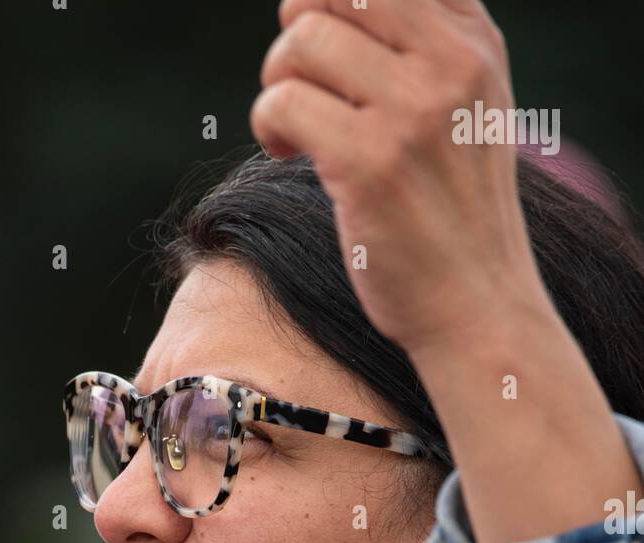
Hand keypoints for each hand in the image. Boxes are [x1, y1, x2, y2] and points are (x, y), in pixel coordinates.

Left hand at [250, 0, 549, 356]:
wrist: (478, 306)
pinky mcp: (370, 163)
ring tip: (296, 131)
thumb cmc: (457, 216)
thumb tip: (331, 8)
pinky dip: (269, 127)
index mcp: (474, 41)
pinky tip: (288, 155)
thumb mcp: (467, 112)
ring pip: (301, 41)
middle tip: (303, 86)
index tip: (331, 57)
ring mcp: (412, 112)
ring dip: (278, 85)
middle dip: (300, 30)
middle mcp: (451, 64)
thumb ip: (424, 49)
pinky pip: (282, 103)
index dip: (336, 3)